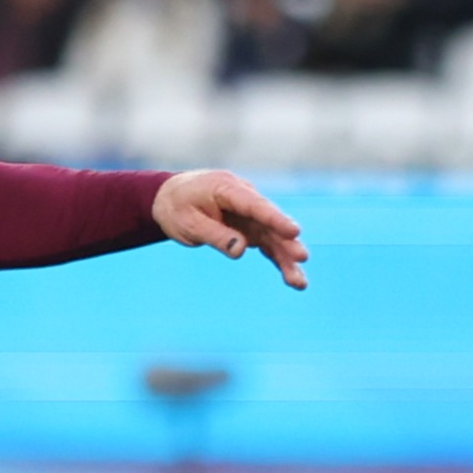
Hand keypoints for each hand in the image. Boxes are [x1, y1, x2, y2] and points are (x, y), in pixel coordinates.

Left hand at [154, 169, 309, 287]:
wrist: (170, 199)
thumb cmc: (177, 207)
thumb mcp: (187, 223)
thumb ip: (214, 234)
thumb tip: (240, 250)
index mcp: (227, 188)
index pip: (255, 205)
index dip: (275, 219)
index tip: (294, 231)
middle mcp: (244, 199)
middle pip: (269, 222)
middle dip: (286, 242)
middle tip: (302, 257)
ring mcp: (250, 214)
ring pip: (273, 237)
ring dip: (286, 258)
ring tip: (300, 284)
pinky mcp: (251, 228)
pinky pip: (268, 245)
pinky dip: (279, 260)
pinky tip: (293, 279)